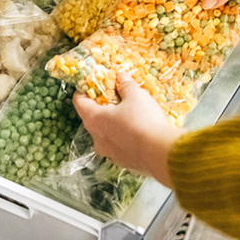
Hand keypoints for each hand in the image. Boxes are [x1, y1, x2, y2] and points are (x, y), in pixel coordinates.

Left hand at [73, 71, 180, 186]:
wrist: (160, 152)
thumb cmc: (143, 120)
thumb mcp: (136, 96)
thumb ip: (126, 85)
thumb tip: (121, 76)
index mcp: (94, 119)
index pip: (79, 102)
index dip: (83, 91)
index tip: (90, 85)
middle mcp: (97, 139)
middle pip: (92, 119)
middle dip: (102, 108)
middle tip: (113, 98)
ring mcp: (109, 153)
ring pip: (106, 135)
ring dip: (113, 125)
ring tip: (128, 115)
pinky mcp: (123, 162)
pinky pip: (119, 146)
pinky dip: (125, 138)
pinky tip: (138, 132)